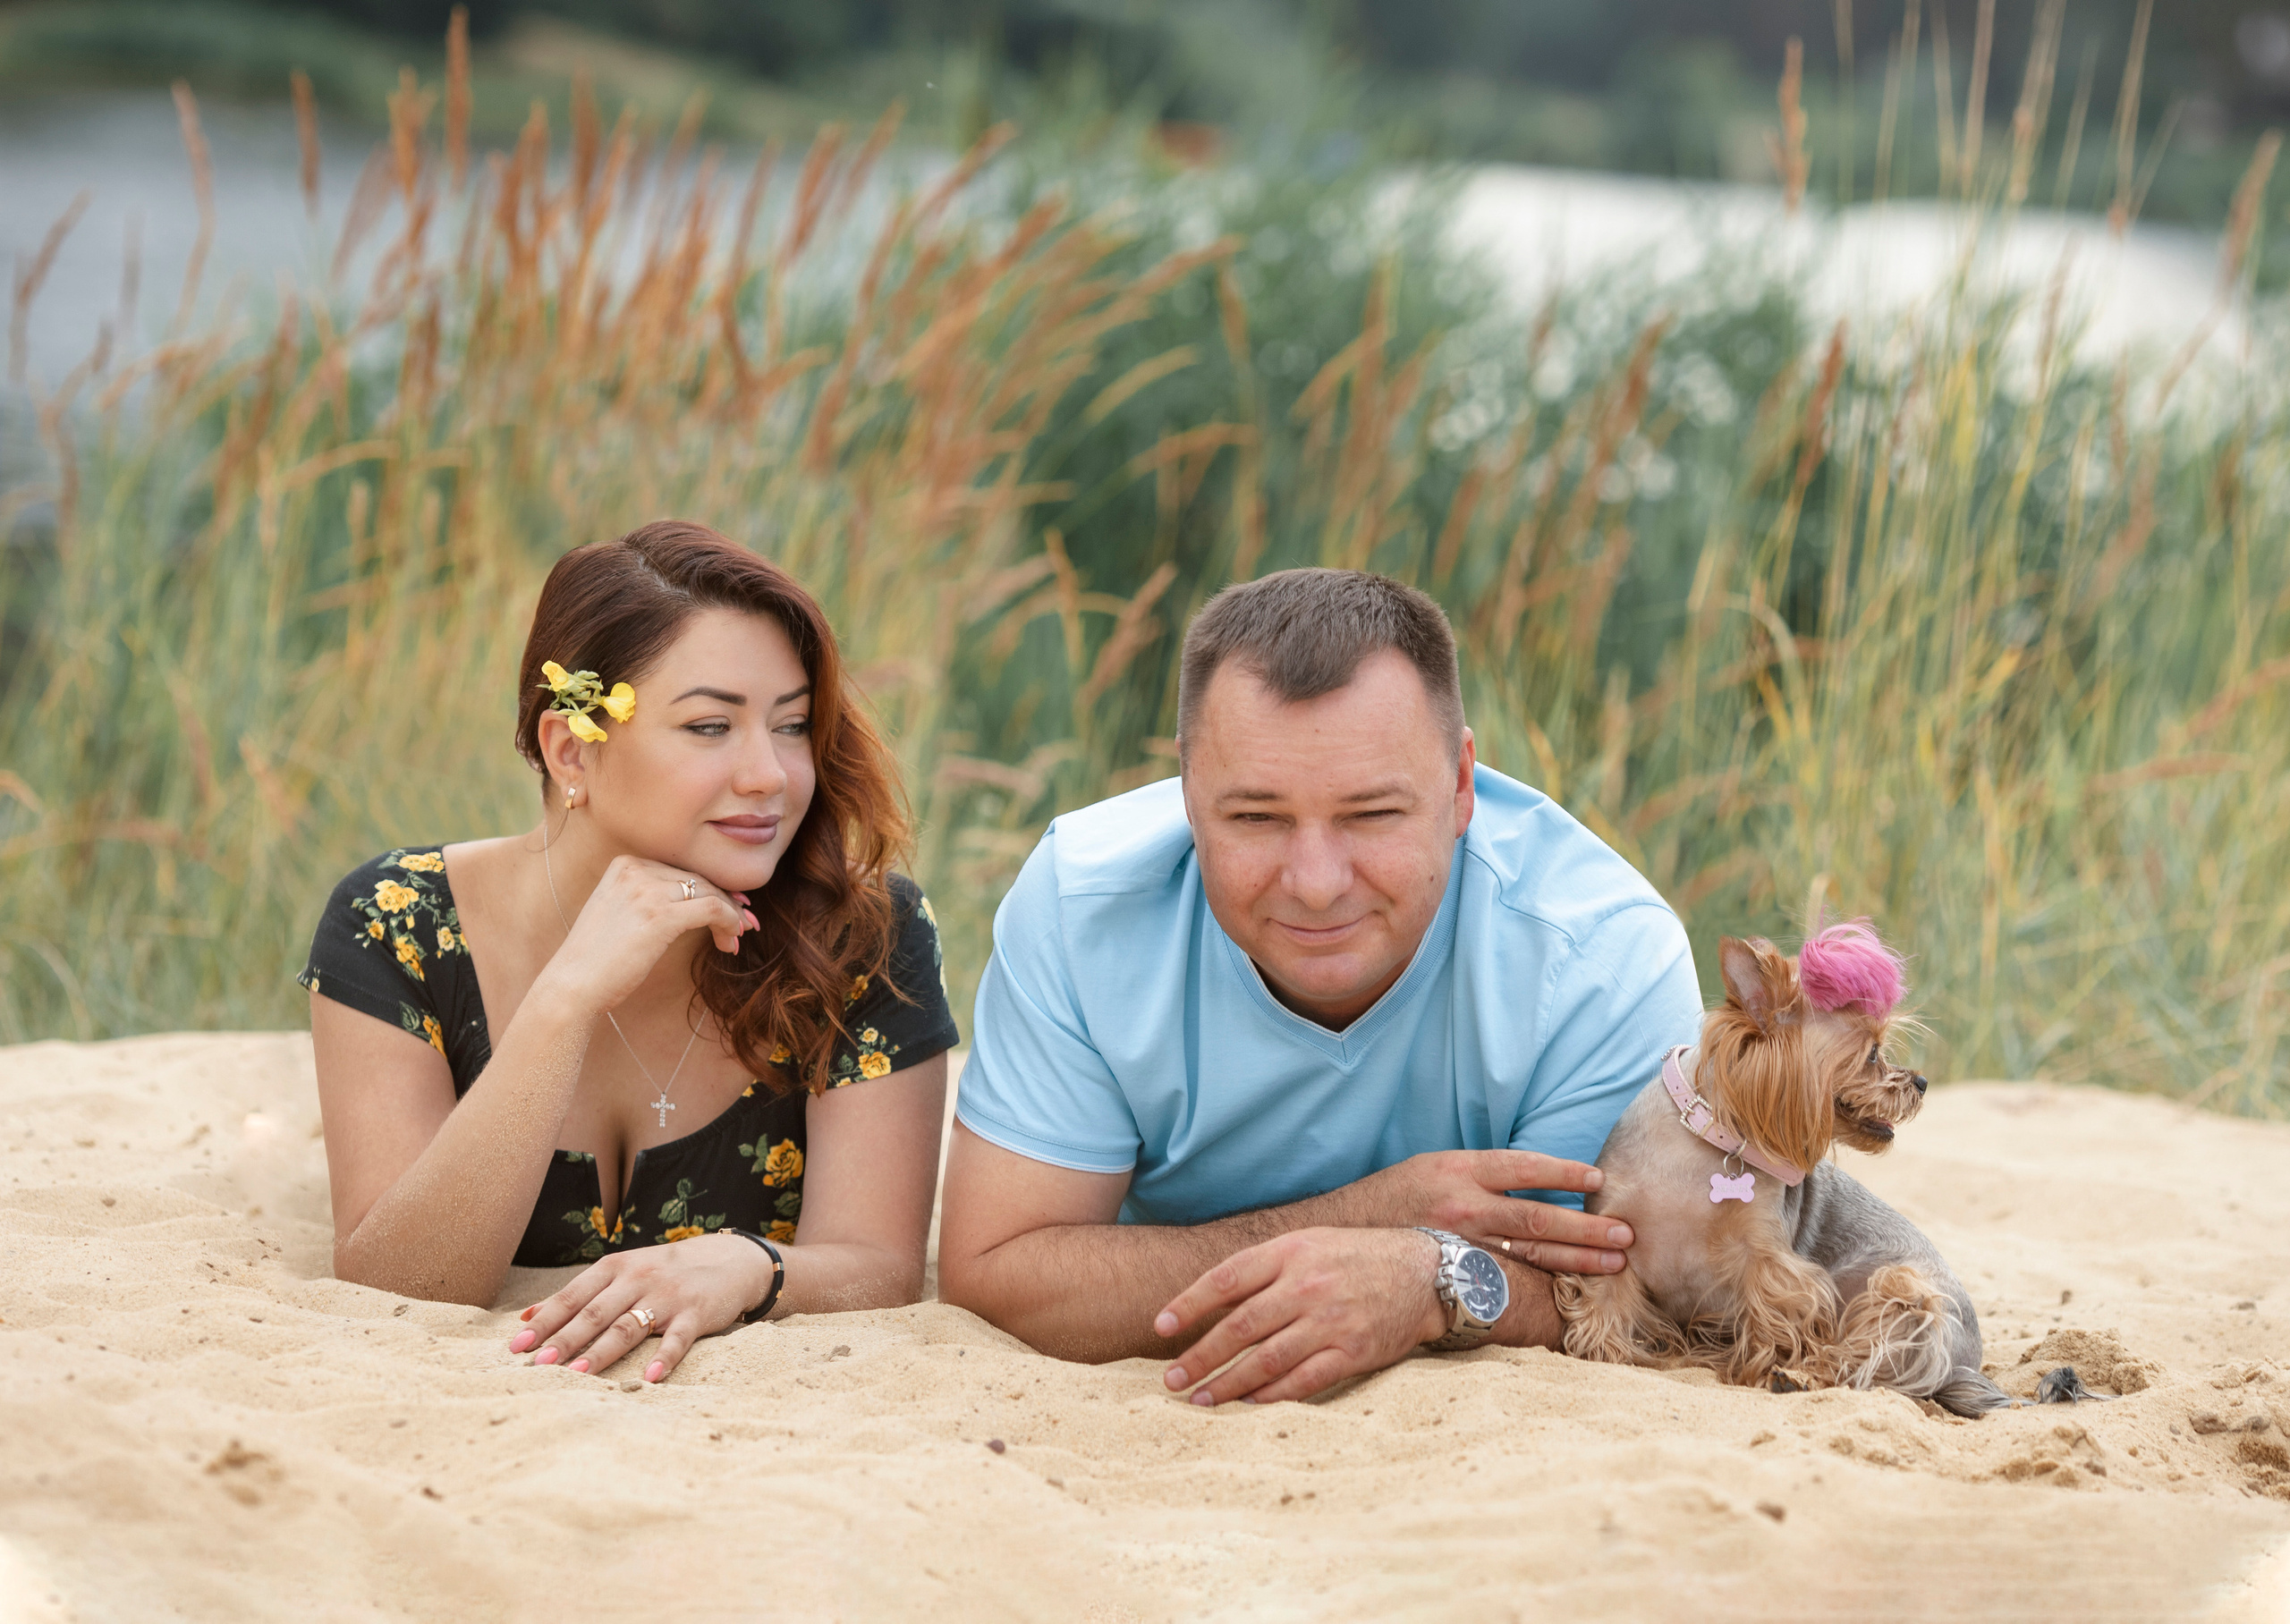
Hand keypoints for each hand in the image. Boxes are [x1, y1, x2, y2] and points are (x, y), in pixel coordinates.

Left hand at [508, 1232, 773, 1383]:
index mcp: (616, 1267)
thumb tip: (526, 1316)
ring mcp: (668, 1295)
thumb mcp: (622, 1272)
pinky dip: (664, 1359)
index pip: (573, 1296)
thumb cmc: (665, 1272)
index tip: (518, 1346)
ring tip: (577, 1376)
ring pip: (628, 1327)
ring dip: (601, 1352)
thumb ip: (578, 1294)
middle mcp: (638, 1278)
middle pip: (595, 1313)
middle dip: (565, 1340)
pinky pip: (677, 1339)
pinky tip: (649, 1379)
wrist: (730, 1260)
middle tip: (539, 1365)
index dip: (546, 1321)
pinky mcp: (696, 1312)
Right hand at [534, 854, 756, 1012]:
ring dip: (731, 915)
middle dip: (727, 900)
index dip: (711, 887)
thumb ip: (650, 900)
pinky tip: (730, 941)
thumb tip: (696, 902)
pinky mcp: (661, 915)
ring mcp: (647, 890)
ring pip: (710, 891)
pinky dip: (728, 922)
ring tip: (738, 937)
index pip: (681, 870)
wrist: (572, 984)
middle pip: (698, 878)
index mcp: (624, 864)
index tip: (731, 906)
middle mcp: (636, 870)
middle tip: (745, 923)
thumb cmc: (597, 959)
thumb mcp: (620, 915)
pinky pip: (712, 908)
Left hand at [1154, 1227, 1445, 1405]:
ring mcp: (1330, 1321)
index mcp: (1290, 1252)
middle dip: (1200, 1356)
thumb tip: (1213, 1296)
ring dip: (1227, 1384)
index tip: (1160, 1327)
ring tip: (1199, 1399)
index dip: (1188, 1303)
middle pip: (1239, 1326)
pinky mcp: (1352, 1352)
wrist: (1425, 1272)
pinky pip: (1303, 1381)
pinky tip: (1248, 1403)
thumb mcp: (1310, 1242)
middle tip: (1171, 1380)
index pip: (1226, 1279)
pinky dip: (1272, 1395)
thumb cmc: (1357, 1257)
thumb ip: (1266, 1266)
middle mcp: (1307, 1285)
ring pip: (1265, 1359)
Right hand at [1364, 1149, 1631, 1273]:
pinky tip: (1571, 1285)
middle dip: (1585, 1226)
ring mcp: (1459, 1243)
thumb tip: (1533, 1181)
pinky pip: (1507, 1276)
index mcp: (1459, 1168)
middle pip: (1537, 1215)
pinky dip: (1542, 1279)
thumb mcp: (1433, 1167)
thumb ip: (1479, 1175)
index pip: (1523, 1167)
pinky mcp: (1455, 1272)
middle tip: (1625, 1235)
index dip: (1564, 1172)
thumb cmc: (1394, 1198)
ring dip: (1576, 1257)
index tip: (1598, 1179)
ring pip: (1530, 1250)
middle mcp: (1462, 1204)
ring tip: (1614, 1262)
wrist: (1344, 1234)